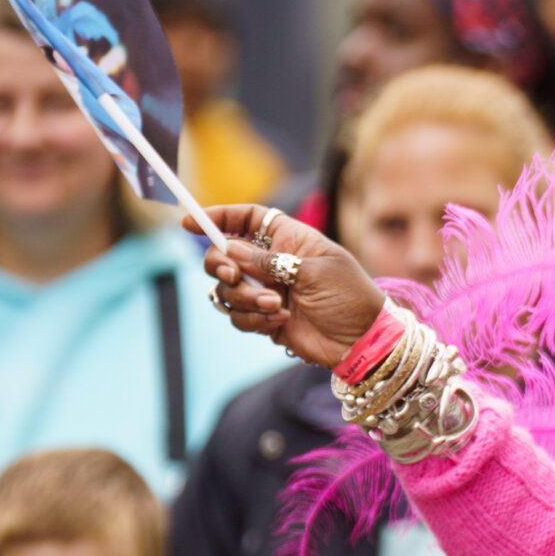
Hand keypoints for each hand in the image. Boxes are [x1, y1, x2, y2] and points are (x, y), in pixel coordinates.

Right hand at [194, 206, 386, 368]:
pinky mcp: (264, 318)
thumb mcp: (314, 270)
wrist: (363, 339)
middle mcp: (272, 263)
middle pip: (223, 255)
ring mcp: (266, 291)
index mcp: (289, 239)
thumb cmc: (349, 295)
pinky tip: (281, 320)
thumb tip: (228, 248)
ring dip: (245, 298)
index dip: (219, 216)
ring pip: (227, 289)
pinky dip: (254, 318)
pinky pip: (238, 317)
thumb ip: (269, 261)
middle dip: (220, 264)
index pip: (247, 218)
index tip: (191, 221)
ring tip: (277, 305)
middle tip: (233, 274)